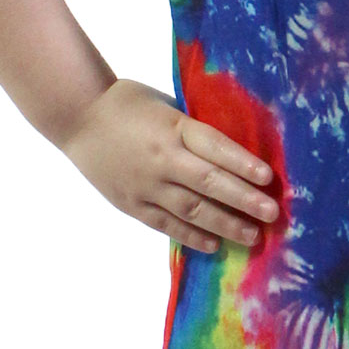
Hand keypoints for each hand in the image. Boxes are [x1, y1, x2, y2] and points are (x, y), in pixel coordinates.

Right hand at [60, 78, 280, 252]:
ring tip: (252, 236)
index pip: (214, 146)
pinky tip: (213, 245)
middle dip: (243, 200)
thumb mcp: (165, 104)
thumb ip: (191, 128)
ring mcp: (145, 184)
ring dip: (224, 224)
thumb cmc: (127, 104)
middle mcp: (161, 158)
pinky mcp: (131, 203)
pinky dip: (191, 235)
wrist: (77, 118)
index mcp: (173, 127)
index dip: (243, 163)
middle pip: (209, 182)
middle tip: (272, 214)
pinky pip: (166, 223)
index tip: (268, 178)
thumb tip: (230, 152)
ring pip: (191, 209)